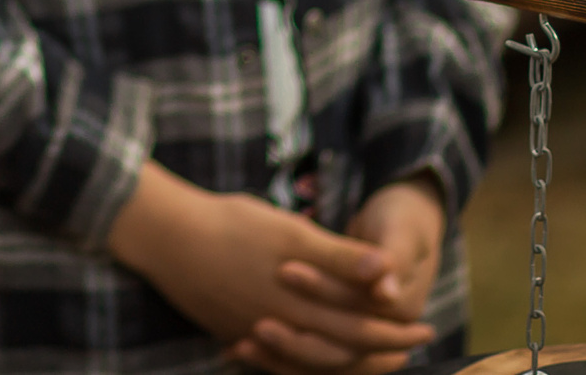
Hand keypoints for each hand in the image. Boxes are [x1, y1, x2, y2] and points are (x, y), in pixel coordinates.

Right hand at [106, 164, 433, 373]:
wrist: (162, 235)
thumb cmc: (229, 224)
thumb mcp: (288, 231)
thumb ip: (338, 255)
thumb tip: (387, 270)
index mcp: (300, 301)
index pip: (360, 326)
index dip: (394, 328)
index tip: (423, 326)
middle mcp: (281, 326)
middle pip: (341, 349)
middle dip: (380, 349)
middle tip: (410, 346)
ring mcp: (255, 333)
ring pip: (311, 359)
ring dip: (345, 359)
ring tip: (368, 355)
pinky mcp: (232, 331)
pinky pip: (277, 359)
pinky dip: (300, 362)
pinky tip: (309, 357)